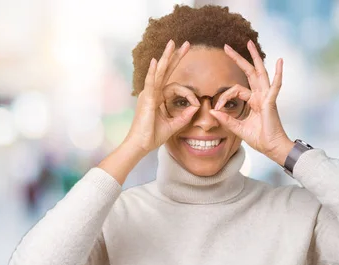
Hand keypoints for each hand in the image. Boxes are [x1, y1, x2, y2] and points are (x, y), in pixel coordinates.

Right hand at [123, 40, 199, 154]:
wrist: (141, 145)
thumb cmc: (153, 136)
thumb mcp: (174, 125)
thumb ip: (185, 116)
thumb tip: (196, 107)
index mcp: (158, 98)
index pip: (175, 86)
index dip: (189, 93)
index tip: (197, 103)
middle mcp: (152, 93)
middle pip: (166, 71)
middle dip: (175, 57)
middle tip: (186, 44)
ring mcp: (148, 94)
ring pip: (159, 72)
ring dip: (166, 58)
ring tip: (172, 44)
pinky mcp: (146, 100)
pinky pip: (151, 83)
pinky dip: (153, 72)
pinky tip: (156, 61)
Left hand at [209, 40, 293, 165]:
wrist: (272, 148)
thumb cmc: (260, 139)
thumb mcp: (238, 128)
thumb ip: (226, 120)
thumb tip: (212, 111)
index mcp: (254, 101)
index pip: (235, 90)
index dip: (224, 97)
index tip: (217, 108)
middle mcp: (260, 96)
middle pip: (249, 72)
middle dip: (239, 59)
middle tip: (226, 47)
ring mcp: (267, 97)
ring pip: (260, 73)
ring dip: (255, 57)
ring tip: (249, 43)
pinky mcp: (271, 102)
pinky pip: (275, 86)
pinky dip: (278, 74)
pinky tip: (280, 61)